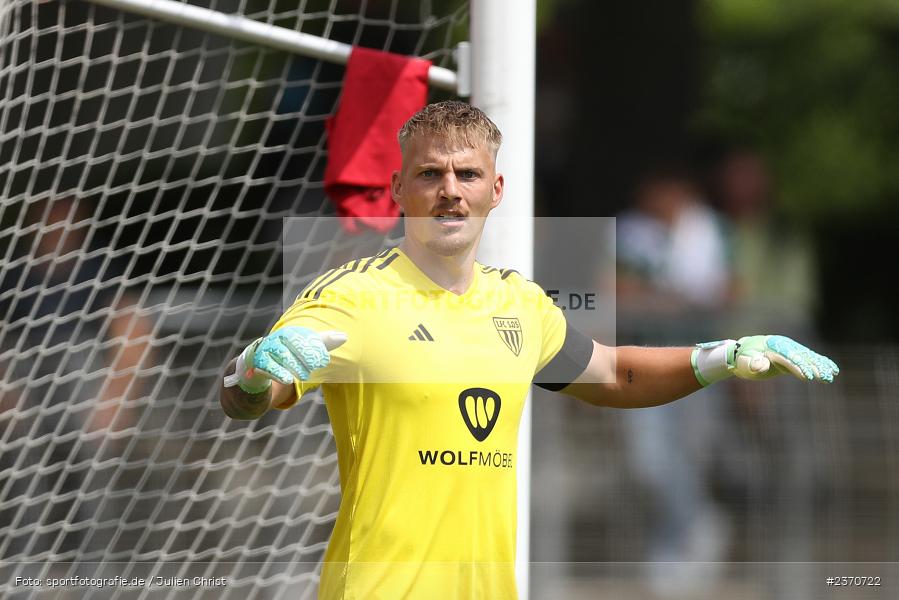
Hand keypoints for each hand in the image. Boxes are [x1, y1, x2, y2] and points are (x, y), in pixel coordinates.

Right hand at [227, 327, 347, 392]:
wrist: (255, 368)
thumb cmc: (285, 356)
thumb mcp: (303, 348)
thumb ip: (322, 343)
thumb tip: (345, 336)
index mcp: (289, 333)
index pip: (304, 337)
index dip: (315, 347)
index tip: (324, 359)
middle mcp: (276, 339)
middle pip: (294, 345)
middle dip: (306, 357)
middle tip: (315, 365)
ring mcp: (265, 351)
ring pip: (283, 357)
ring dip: (294, 366)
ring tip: (303, 375)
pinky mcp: (256, 364)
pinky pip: (267, 367)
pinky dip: (278, 373)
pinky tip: (288, 380)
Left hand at [730, 335, 838, 382]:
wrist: (743, 353)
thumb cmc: (743, 359)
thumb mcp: (744, 362)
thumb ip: (752, 363)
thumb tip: (761, 364)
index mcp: (772, 346)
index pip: (788, 357)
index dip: (798, 366)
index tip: (808, 377)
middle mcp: (784, 345)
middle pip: (802, 356)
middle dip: (814, 367)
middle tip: (825, 378)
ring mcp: (790, 349)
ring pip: (808, 357)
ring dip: (821, 367)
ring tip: (831, 376)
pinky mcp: (793, 355)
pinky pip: (809, 359)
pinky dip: (821, 364)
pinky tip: (833, 370)